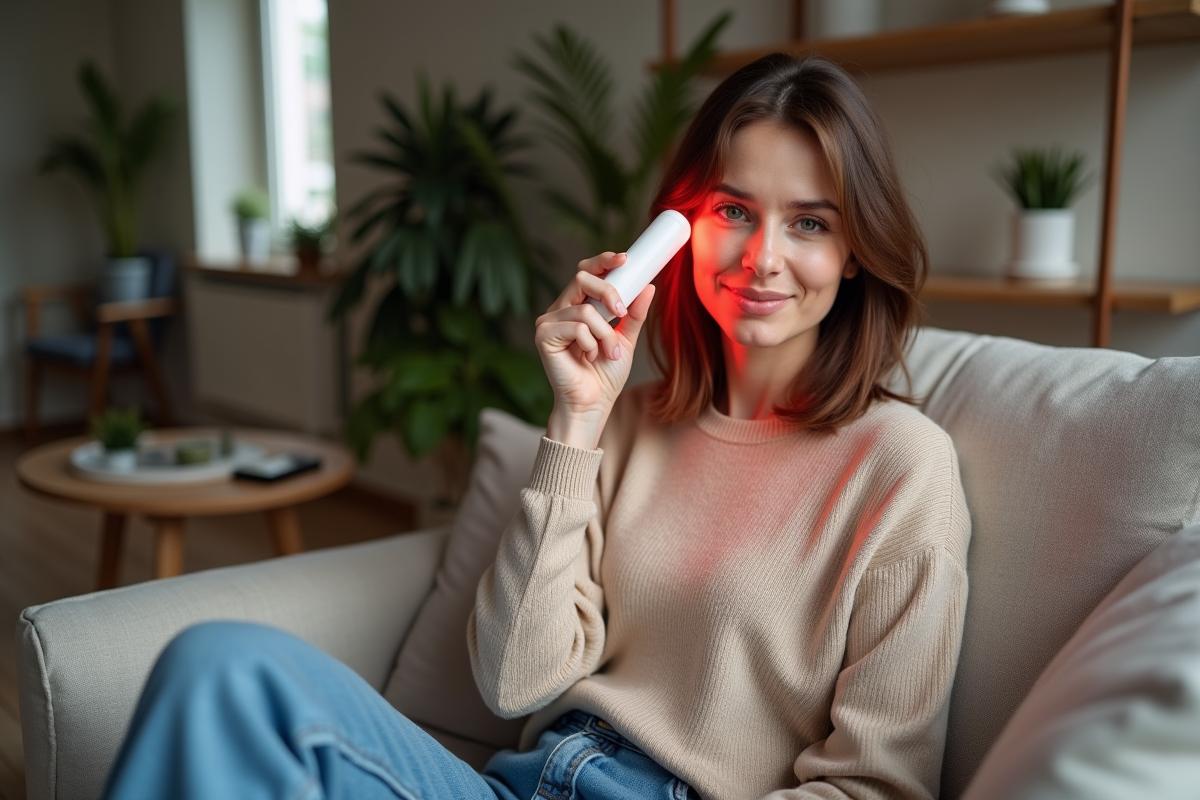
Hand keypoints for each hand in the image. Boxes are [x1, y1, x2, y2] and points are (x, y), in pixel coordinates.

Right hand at [535, 252, 655, 449]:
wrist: (592, 403)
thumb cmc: (605, 374)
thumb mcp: (626, 339)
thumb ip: (633, 313)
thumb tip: (648, 286)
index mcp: (578, 305)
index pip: (586, 272)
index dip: (603, 261)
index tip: (626, 259)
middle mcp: (561, 309)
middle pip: (581, 277)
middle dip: (608, 292)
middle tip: (621, 313)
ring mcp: (549, 321)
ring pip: (585, 309)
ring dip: (605, 333)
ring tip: (607, 353)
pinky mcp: (543, 335)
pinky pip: (577, 326)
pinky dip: (591, 343)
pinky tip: (588, 358)